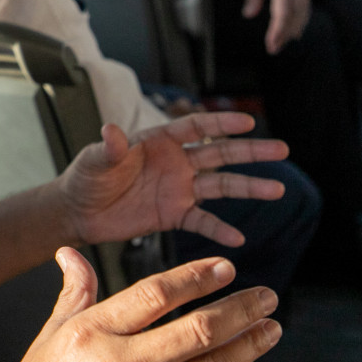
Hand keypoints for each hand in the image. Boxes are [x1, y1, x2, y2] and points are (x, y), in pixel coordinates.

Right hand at [0, 250, 280, 361]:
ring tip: (271, 329)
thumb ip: (75, 292)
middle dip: (240, 309)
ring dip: (249, 347)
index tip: (224, 268)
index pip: (156, 295)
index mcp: (94, 333)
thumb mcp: (51, 334)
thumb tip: (71, 254)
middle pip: (197, 330)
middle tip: (265, 296)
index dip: (196, 278)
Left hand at [59, 112, 287, 247]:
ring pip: (220, 186)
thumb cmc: (86, 177)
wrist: (79, 211)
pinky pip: (202, 221)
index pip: (195, 127)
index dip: (220, 123)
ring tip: (278, 190)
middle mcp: (175, 163)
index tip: (248, 122)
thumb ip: (109, 148)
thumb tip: (111, 131)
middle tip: (281, 149)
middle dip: (250, 151)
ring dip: (248, 188)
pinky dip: (219, 230)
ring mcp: (178, 189)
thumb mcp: (95, 160)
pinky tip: (238, 239)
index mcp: (158, 141)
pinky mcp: (174, 215)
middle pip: (219, 153)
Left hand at [243, 0, 310, 54]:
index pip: (282, 14)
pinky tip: (294, 31)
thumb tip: (249, 14)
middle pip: (294, 19)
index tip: (271, 44)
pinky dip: (300, 22)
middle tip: (273, 49)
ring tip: (281, 44)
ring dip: (292, 30)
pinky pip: (305, 10)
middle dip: (284, 35)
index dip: (277, 31)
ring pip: (302, 16)